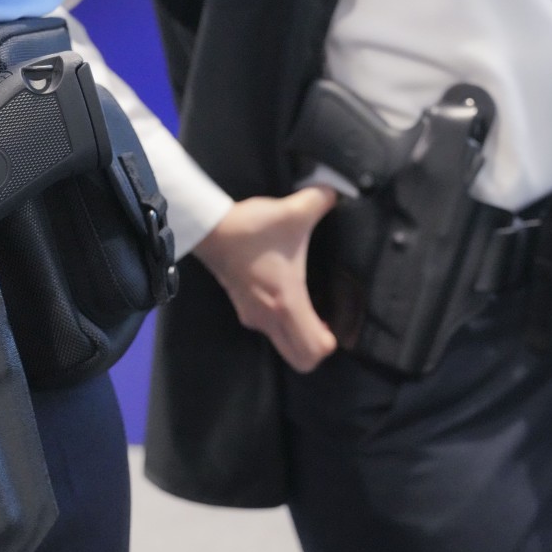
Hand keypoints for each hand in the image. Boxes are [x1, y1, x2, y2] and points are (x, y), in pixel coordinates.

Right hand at [192, 186, 337, 372]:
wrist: (210, 230)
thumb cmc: (251, 227)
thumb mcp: (294, 211)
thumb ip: (324, 199)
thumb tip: (341, 190)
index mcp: (287, 303)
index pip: (315, 350)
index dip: (333, 343)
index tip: (338, 324)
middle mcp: (269, 319)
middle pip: (301, 360)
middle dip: (317, 349)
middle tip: (327, 324)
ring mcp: (253, 318)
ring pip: (285, 347)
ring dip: (300, 337)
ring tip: (313, 310)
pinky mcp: (244, 310)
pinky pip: (272, 332)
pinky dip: (285, 326)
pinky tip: (288, 298)